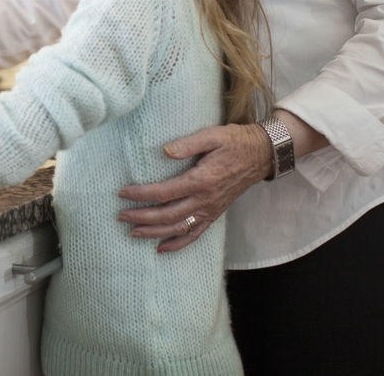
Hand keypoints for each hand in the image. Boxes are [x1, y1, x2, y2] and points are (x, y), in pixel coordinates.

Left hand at [117, 123, 269, 252]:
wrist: (261, 155)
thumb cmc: (236, 142)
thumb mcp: (213, 135)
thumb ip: (188, 143)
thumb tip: (165, 151)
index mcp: (201, 180)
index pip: (165, 192)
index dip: (142, 194)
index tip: (123, 193)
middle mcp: (205, 199)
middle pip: (168, 214)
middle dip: (142, 217)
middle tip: (121, 216)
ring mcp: (211, 210)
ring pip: (178, 228)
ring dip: (154, 232)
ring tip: (133, 233)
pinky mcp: (215, 214)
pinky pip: (195, 234)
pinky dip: (178, 243)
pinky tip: (162, 248)